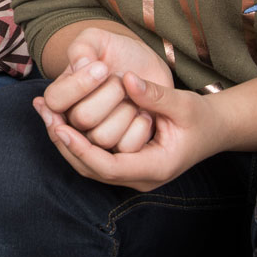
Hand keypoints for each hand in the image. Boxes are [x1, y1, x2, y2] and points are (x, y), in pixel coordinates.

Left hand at [35, 72, 220, 190]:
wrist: (213, 129)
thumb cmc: (200, 117)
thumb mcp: (183, 103)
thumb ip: (156, 95)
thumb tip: (128, 79)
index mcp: (155, 167)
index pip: (108, 167)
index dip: (81, 149)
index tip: (60, 127)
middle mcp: (141, 177)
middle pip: (90, 169)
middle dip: (64, 142)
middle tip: (43, 113)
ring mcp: (131, 174)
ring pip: (87, 165)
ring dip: (63, 140)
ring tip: (43, 110)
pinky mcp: (124, 164)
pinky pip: (92, 157)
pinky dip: (73, 138)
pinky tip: (57, 115)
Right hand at [43, 27, 171, 152]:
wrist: (145, 67)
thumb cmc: (116, 52)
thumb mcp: (97, 39)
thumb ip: (82, 47)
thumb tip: (79, 66)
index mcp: (61, 95)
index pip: (54, 100)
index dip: (79, 85)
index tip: (103, 67)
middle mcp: (73, 120)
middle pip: (83, 118)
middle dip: (110, 93)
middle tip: (121, 80)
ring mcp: (96, 137)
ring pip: (104, 136)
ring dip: (126, 110)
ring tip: (133, 97)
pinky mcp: (120, 148)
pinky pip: (127, 146)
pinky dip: (141, 125)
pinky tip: (143, 111)